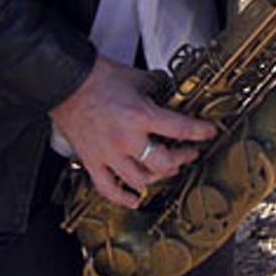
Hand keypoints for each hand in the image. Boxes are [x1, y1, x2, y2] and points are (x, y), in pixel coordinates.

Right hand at [50, 57, 215, 206]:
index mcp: (140, 116)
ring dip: (159, 176)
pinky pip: (109, 189)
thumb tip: (174, 94)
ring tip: (167, 169)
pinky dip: (123, 197)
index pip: (180, 128)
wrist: (66, 83)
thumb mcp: (139, 78)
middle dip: (182, 159)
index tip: (209, 132)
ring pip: (140, 179)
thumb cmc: (99, 78)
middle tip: (189, 153)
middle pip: (164, 163)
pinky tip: (135, 197)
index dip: (200, 132)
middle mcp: (125, 140)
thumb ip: (159, 89)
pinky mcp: (92, 162)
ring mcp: (108, 154)